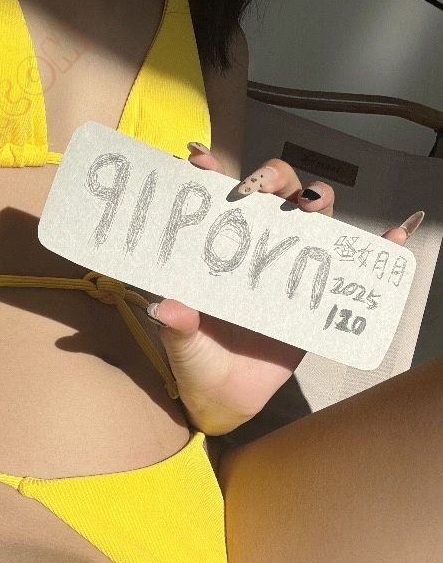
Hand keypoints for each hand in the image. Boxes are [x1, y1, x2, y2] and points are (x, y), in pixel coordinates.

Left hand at [148, 144, 423, 434]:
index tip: (200, 161)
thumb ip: (177, 326)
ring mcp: (287, 271)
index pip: (216, 202)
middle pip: (272, 196)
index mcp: (217, 255)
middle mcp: (254, 252)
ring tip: (311, 204)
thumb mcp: (182, 346)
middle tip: (261, 187)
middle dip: (270, 178)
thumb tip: (168, 307)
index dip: (211, 173)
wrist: (225, 401)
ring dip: (316, 200)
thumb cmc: (197, 365)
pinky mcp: (312, 297)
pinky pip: (347, 267)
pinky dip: (377, 247)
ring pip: (310, 220)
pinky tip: (394, 234)